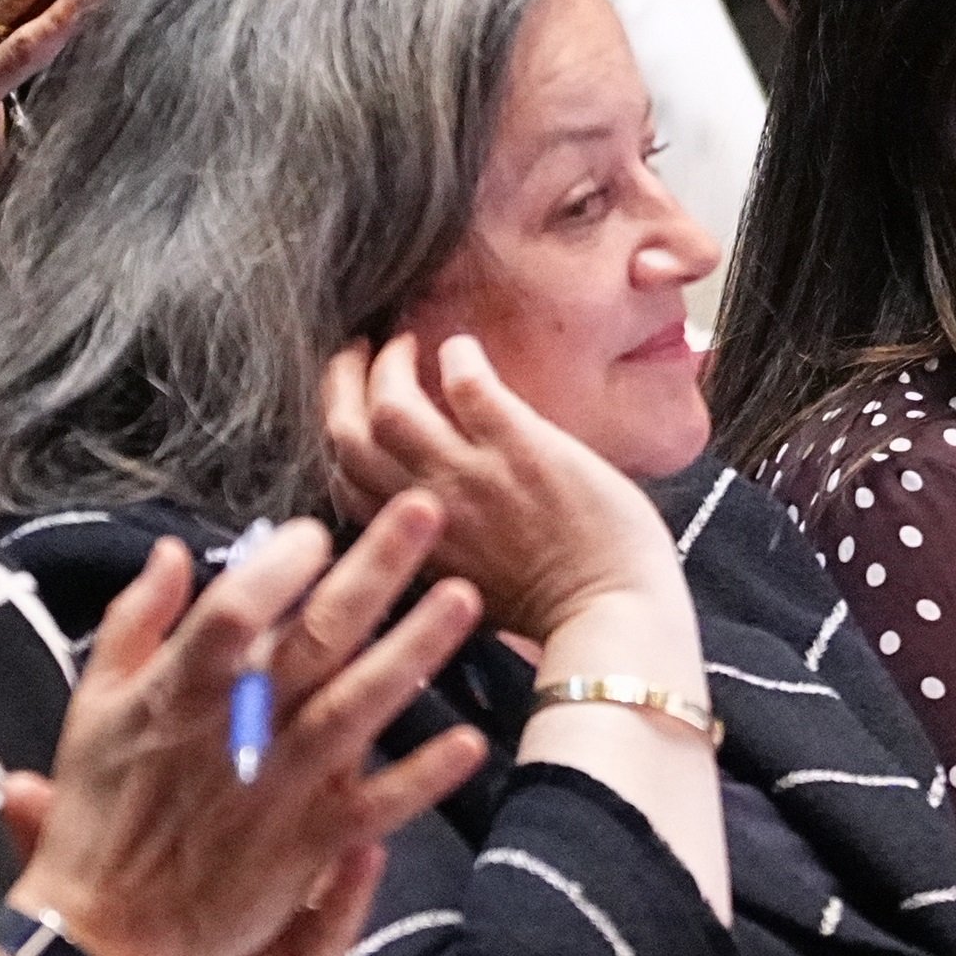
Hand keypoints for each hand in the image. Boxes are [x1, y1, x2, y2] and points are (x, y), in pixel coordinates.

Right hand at [17, 504, 492, 955]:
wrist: (103, 933)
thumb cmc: (97, 815)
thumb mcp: (92, 706)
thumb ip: (136, 623)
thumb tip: (176, 552)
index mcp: (179, 692)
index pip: (235, 610)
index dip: (278, 566)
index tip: (319, 530)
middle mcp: (237, 732)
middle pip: (316, 638)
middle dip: (374, 570)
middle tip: (427, 511)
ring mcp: (278, 788)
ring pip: (357, 708)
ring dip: (413, 651)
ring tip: (465, 598)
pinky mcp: (307, 846)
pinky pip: (376, 805)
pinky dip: (422, 776)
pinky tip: (471, 740)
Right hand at [320, 331, 686, 651]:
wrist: (614, 614)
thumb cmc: (559, 608)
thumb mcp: (471, 585)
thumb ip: (443, 543)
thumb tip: (436, 508)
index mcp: (415, 546)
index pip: (345, 483)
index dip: (342, 438)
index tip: (353, 408)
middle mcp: (428, 510)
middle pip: (347, 437)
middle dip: (341, 385)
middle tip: (356, 354)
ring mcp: (471, 476)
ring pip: (392, 406)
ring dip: (388, 364)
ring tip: (403, 341)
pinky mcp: (520, 448)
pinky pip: (467, 386)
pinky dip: (457, 358)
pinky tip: (463, 348)